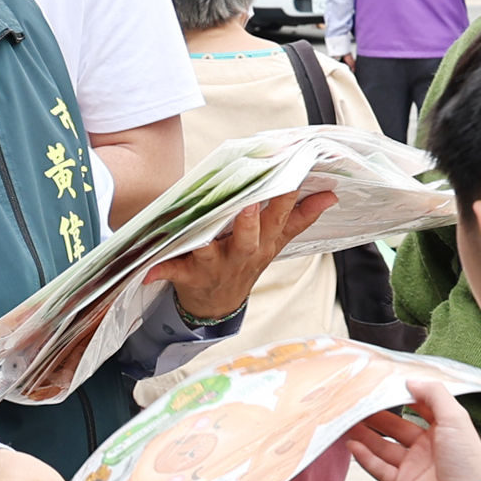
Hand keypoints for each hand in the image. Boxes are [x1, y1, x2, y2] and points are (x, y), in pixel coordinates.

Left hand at [154, 189, 337, 325]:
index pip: (278, 217)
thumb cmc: (246, 262)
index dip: (285, 197)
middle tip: (249, 203)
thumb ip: (301, 218)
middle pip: (248, 238)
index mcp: (262, 242)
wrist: (218, 304)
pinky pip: (173, 273)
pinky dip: (161, 271)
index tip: (292, 176)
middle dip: (249, 222)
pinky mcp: (188, 276)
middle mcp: (240, 254)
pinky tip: (149, 270)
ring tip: (199, 236)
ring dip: (205, 246)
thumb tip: (331, 195)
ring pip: (210, 254)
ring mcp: (213, 266)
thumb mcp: (276, 243)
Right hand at [346, 375, 480, 480]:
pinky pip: (379, 469)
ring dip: (366, 435)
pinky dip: (364, 457)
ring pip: (384, 447)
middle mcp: (427, 448)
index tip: (383, 388)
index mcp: (444, 431)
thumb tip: (412, 381)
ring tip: (348, 422)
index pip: (420, 409)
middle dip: (377, 417)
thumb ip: (434, 395)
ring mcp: (414, 467)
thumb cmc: (467, 462)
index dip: (402, 399)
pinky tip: (352, 445)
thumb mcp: (456, 418)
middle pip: (396, 428)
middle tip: (359, 405)